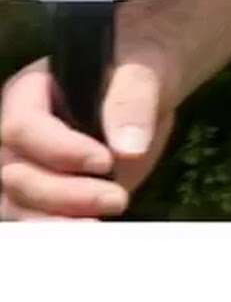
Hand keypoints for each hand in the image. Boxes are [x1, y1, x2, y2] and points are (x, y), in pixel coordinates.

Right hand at [1, 46, 174, 220]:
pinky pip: (35, 221)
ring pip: (17, 206)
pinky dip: (60, 231)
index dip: (59, 150)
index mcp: (28, 93)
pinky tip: (92, 230)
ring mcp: (27, 168)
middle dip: (64, 193)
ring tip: (108, 215)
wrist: (144, 92)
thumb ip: (132, 101)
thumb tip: (128, 149)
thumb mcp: (141, 72)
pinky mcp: (44, 197)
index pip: (22, 127)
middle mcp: (17, 136)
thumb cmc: (137, 70)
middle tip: (116, 198)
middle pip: (16, 175)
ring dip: (58, 220)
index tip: (105, 161)